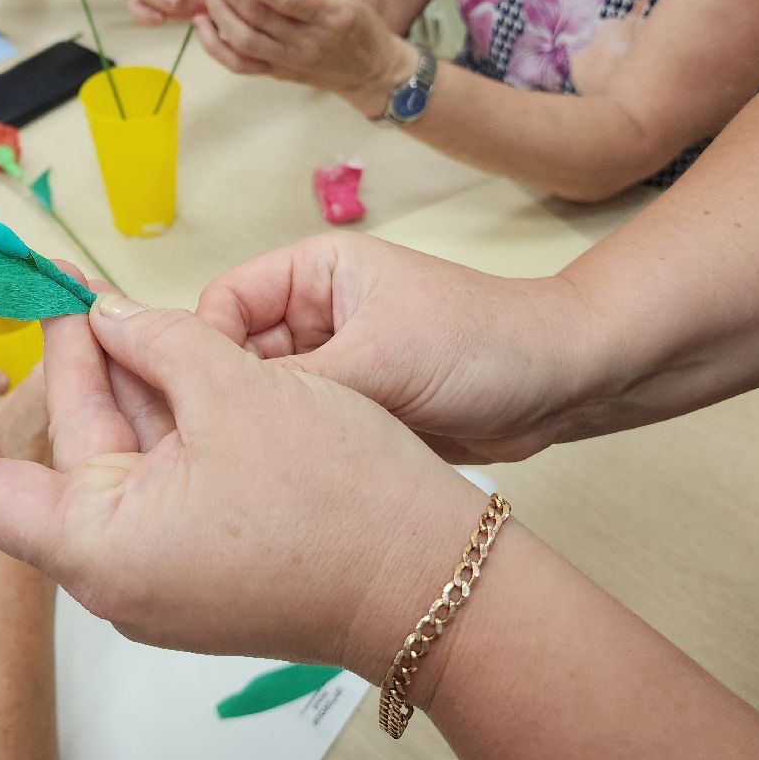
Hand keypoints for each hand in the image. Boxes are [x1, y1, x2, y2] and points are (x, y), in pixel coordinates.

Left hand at [0, 277, 486, 686]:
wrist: (437, 580)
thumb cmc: (336, 497)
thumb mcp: (233, 388)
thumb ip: (156, 340)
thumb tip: (111, 319)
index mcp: (98, 548)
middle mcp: (120, 574)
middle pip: (68, 457)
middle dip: (69, 367)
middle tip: (63, 290)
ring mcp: (167, 576)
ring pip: (124, 464)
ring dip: (123, 385)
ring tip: (118, 308)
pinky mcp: (209, 567)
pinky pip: (165, 484)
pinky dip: (165, 423)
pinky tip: (175, 360)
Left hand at [194, 0, 409, 116]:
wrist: (371, 71)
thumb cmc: (353, 21)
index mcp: (328, 11)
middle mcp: (308, 40)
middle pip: (256, 16)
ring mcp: (291, 61)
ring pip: (243, 40)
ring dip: (217, 13)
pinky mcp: (277, 75)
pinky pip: (239, 64)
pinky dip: (214, 44)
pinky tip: (202, 22)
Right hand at [195, 232, 603, 463]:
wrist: (562, 385)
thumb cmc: (482, 343)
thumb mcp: (378, 358)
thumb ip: (292, 378)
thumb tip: (215, 398)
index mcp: (312, 273)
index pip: (222, 303)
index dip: (203, 349)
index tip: (196, 401)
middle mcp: (314, 316)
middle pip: (234, 357)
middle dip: (227, 399)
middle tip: (211, 453)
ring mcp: (334, 366)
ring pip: (264, 403)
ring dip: (261, 432)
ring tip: (248, 473)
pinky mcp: (354, 411)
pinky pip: (300, 432)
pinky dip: (291, 456)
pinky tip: (282, 486)